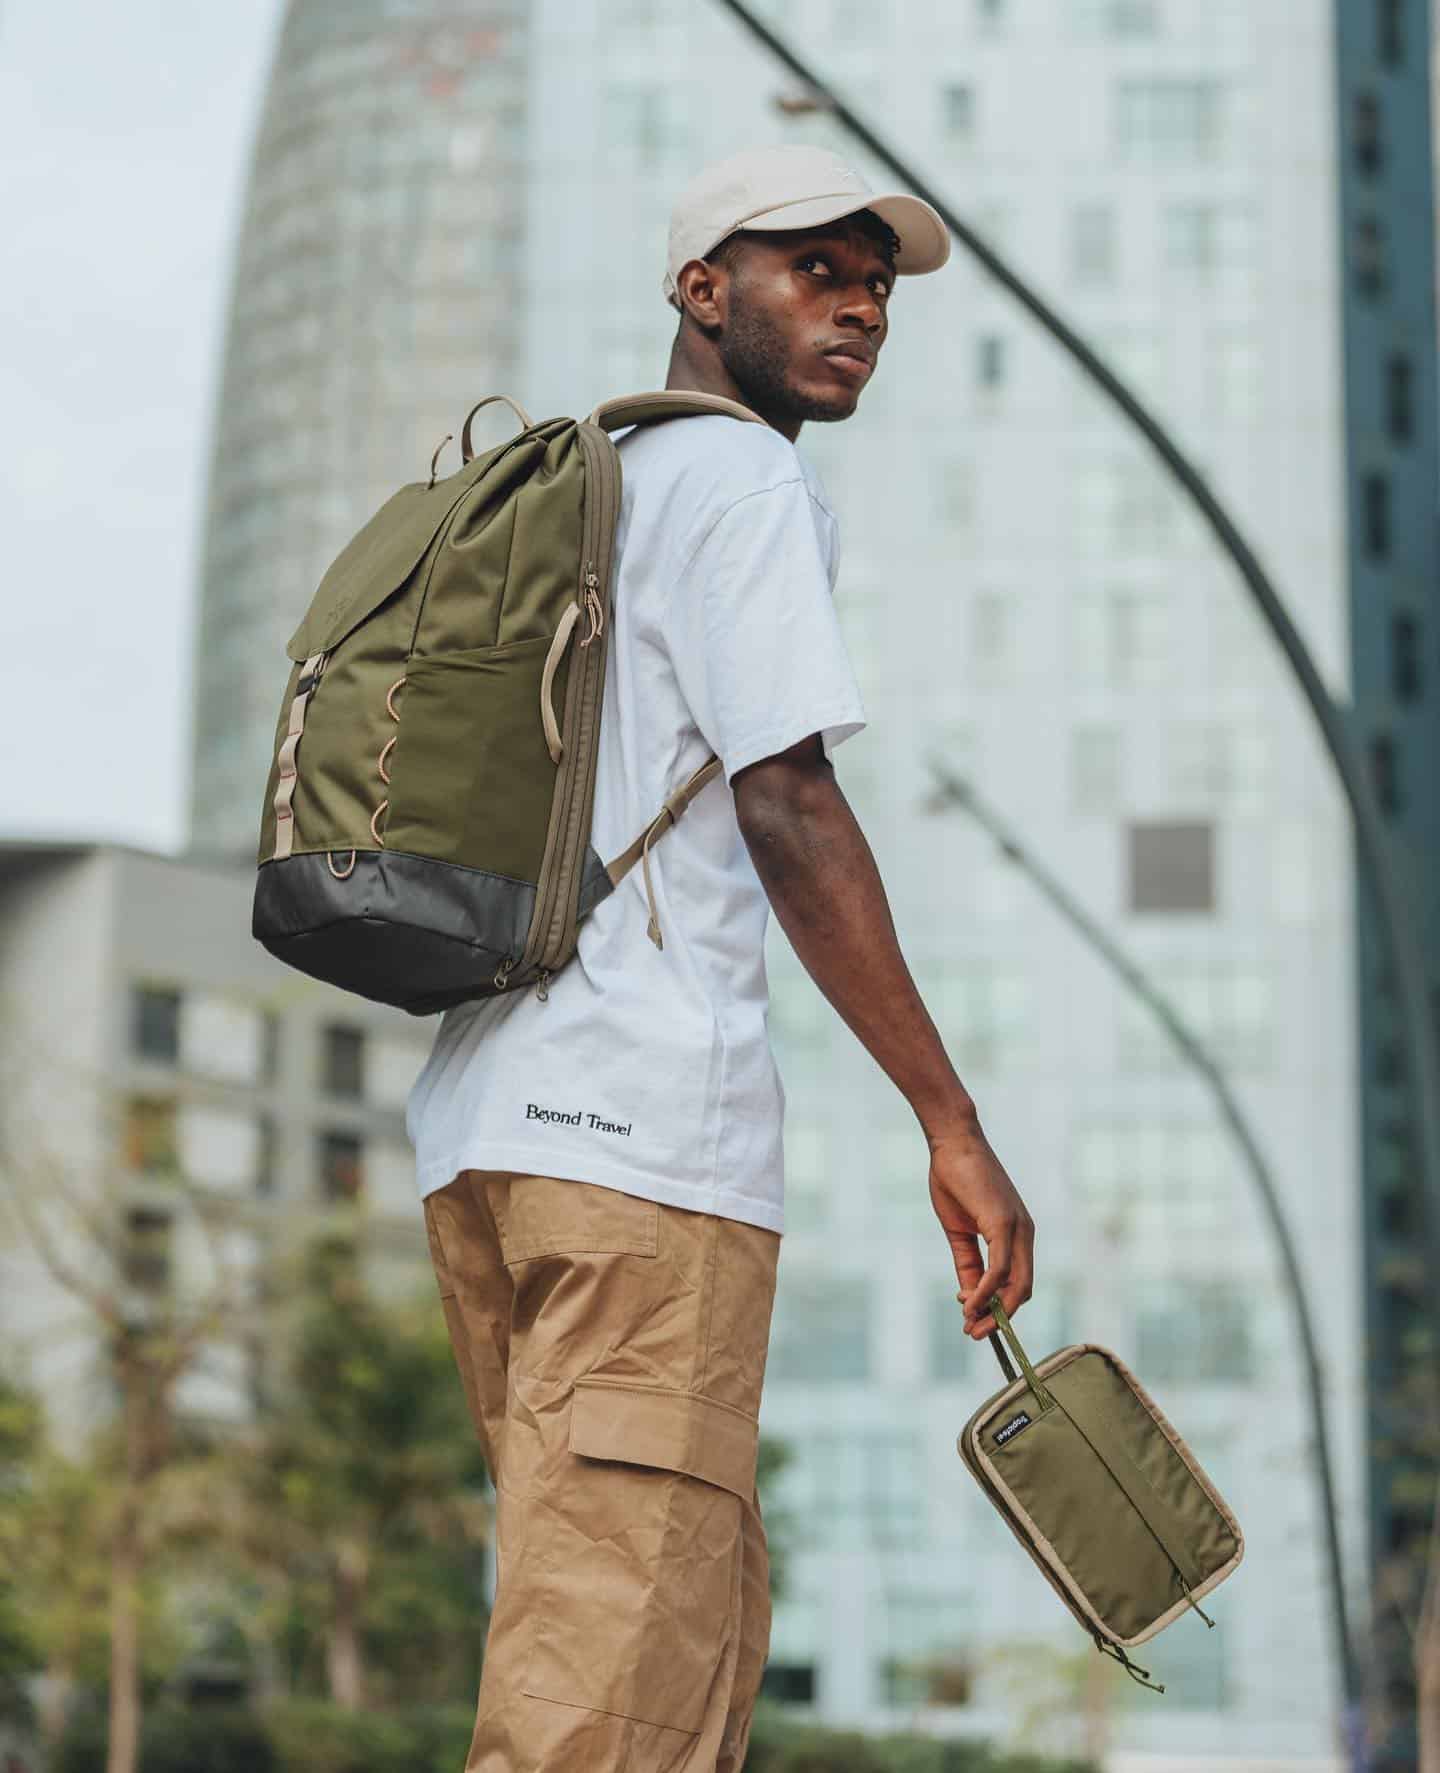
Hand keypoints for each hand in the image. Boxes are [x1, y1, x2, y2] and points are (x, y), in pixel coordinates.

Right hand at [927, 1119, 1034, 1339]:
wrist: (952, 1142)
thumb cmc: (955, 1180)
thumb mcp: (960, 1231)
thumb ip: (967, 1263)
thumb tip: (968, 1297)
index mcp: (1017, 1235)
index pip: (1018, 1282)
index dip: (998, 1308)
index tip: (973, 1321)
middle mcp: (1025, 1233)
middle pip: (1023, 1290)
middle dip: (1000, 1318)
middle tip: (974, 1333)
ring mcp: (1018, 1228)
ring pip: (1016, 1284)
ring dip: (993, 1311)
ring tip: (969, 1324)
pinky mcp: (1004, 1223)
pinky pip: (999, 1269)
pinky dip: (985, 1290)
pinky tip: (968, 1301)